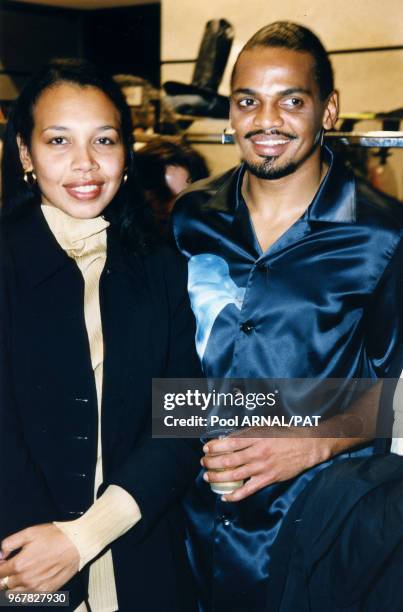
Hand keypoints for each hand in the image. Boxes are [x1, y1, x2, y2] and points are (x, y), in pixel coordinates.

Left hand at [0, 523, 79, 592]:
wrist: (76, 544)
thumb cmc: (55, 536)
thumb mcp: (29, 532)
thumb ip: (9, 543)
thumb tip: (0, 554)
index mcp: (20, 564)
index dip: (0, 567)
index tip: (3, 563)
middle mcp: (26, 579)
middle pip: (5, 584)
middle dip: (6, 576)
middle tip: (13, 567)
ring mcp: (36, 588)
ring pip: (14, 594)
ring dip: (13, 586)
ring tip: (21, 575)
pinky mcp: (46, 592)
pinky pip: (27, 599)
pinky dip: (24, 593)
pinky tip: (30, 582)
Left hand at [201, 428, 331, 501]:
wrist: (307, 446)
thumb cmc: (286, 434)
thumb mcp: (266, 426)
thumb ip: (248, 432)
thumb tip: (230, 437)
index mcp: (256, 437)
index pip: (230, 442)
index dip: (215, 446)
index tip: (206, 448)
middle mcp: (258, 453)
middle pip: (229, 460)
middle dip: (212, 462)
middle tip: (203, 462)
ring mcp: (262, 468)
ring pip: (234, 475)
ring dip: (218, 477)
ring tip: (207, 476)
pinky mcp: (268, 479)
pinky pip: (248, 490)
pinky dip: (235, 495)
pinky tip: (225, 496)